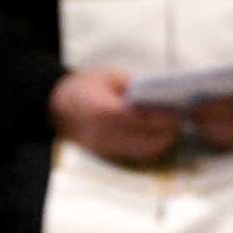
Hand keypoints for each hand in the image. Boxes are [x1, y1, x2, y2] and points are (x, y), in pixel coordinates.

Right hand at [49, 69, 180, 163]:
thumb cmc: (81, 86)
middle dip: (167, 132)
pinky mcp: (104, 154)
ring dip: (161, 142)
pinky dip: (148, 147)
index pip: (142, 119)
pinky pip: (134, 155)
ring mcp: (104, 147)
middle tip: (178, 120)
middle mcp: (104, 134)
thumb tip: (160, 95)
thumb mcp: (109, 77)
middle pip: (147, 141)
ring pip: (143, 152)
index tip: (178, 111)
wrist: (53, 105)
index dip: (163, 117)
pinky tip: (155, 137)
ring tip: (170, 129)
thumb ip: (134, 87)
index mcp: (104, 111)